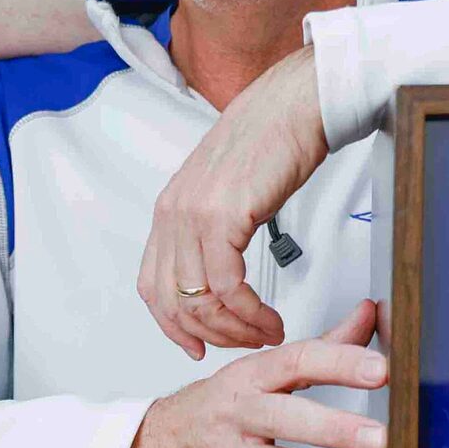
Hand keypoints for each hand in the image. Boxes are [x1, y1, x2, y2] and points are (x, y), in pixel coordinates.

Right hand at [119, 303, 386, 447]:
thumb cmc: (208, 413)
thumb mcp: (255, 374)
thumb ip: (320, 348)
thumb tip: (370, 315)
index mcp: (248, 378)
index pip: (296, 361)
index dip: (340, 363)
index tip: (381, 369)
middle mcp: (238, 416)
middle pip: (287, 419)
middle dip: (335, 430)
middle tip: (380, 439)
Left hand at [138, 45, 328, 357]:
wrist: (296, 103)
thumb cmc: (271, 139)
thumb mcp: (227, 190)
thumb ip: (214, 227)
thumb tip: (222, 264)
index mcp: (170, 209)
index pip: (153, 286)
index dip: (173, 325)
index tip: (199, 345)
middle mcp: (173, 214)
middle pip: (173, 303)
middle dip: (210, 335)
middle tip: (244, 343)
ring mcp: (194, 216)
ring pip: (200, 302)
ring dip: (235, 329)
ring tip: (265, 333)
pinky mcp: (223, 218)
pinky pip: (227, 287)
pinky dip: (249, 313)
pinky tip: (270, 318)